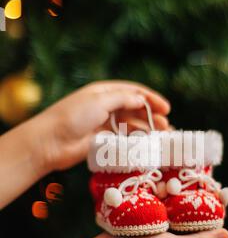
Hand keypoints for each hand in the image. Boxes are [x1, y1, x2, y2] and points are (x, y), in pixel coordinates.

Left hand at [32, 80, 169, 174]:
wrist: (51, 142)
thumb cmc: (73, 116)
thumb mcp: (100, 101)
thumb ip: (123, 99)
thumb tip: (142, 101)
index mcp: (104, 92)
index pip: (133, 92)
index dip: (151, 99)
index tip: (167, 108)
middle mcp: (105, 106)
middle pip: (134, 109)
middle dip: (152, 116)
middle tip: (166, 127)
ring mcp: (103, 124)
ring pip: (131, 125)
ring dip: (147, 130)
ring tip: (161, 138)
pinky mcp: (102, 141)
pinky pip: (123, 139)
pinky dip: (135, 141)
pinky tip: (145, 145)